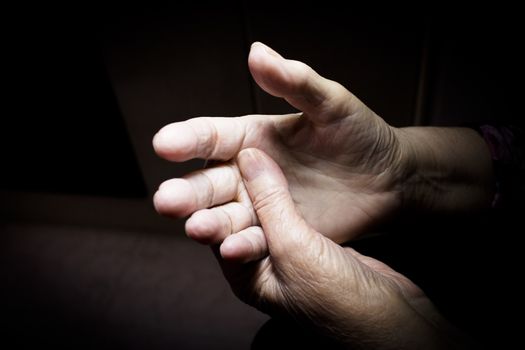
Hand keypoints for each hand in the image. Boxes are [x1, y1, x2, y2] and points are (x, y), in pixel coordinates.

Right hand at [153, 42, 404, 248]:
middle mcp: (248, 173)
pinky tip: (231, 251)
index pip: (211, 136)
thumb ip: (294, 82)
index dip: (188, 139)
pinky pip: (255, 241)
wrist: (388, 180)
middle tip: (167, 200)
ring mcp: (261, 206)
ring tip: (195, 229)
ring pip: (224, 215)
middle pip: (208, 182)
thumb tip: (256, 51)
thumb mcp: (331, 104)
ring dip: (207, 223)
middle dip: (187, 191)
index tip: (165, 144)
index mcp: (252, 137)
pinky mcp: (278, 234)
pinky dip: (242, 246)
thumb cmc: (359, 135)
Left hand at [216, 148, 459, 348]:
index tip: (213, 156)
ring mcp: (289, 255)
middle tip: (231, 151)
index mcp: (247, 277)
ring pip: (269, 210)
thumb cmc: (340, 302)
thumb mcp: (296, 249)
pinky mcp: (313, 244)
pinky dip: (289, 190)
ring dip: (265, 184)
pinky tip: (286, 167)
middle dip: (237, 185)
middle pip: (242, 215)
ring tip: (257, 153)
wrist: (393, 319)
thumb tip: (249, 160)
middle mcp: (262, 266)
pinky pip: (293, 210)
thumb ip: (270, 205)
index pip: (220, 226)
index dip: (215, 192)